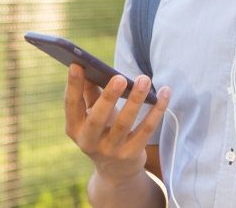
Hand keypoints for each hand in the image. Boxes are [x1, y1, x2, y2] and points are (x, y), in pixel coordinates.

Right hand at [64, 63, 170, 183]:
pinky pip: (146, 130)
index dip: (73, 85)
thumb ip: (90, 93)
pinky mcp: (131, 154)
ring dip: (136, 100)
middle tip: (120, 77)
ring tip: (144, 80)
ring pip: (124, 124)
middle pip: (97, 118)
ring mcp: (111, 150)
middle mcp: (89, 142)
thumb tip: (90, 67)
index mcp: (75, 128)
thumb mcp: (92, 115)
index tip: (77, 64)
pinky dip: (156, 111)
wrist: (115, 172)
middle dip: (108, 97)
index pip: (71, 105)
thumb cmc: (102, 132)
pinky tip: (164, 94)